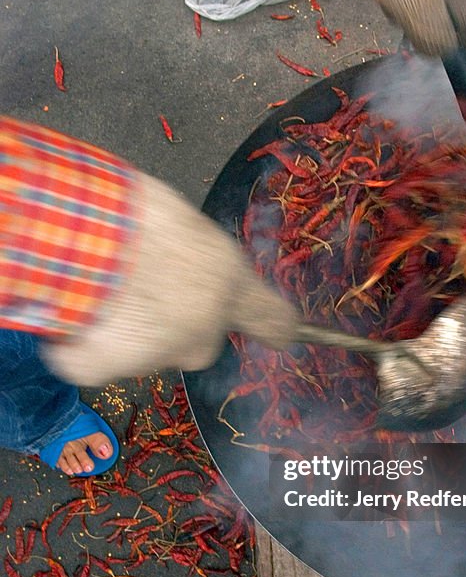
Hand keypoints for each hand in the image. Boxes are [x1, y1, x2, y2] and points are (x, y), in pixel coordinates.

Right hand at [42, 173, 298, 385]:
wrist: (76, 227)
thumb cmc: (130, 209)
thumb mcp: (182, 221)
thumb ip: (197, 257)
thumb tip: (182, 263)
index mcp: (229, 279)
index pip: (273, 319)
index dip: (276, 329)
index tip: (285, 337)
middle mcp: (204, 326)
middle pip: (196, 342)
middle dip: (171, 324)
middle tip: (137, 284)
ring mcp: (157, 353)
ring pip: (145, 351)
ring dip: (123, 327)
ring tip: (96, 283)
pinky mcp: (107, 368)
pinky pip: (93, 359)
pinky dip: (78, 340)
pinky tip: (69, 307)